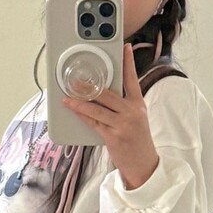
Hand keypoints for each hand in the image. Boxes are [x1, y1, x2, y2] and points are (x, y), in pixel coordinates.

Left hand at [62, 43, 159, 189]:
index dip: (128, 62)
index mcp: (138, 105)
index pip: (132, 79)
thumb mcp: (137, 118)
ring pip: (97, 109)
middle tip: (77, 78)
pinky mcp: (113, 137)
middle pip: (108, 94)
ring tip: (68, 95)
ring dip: (80, 101)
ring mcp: (122, 125)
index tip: (125, 48)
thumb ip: (123, 104)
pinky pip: (93, 123)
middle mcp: (131, 112)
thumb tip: (103, 93)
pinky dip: (82, 115)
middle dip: (90, 85)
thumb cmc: (137, 139)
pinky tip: (73, 109)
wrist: (143, 164)